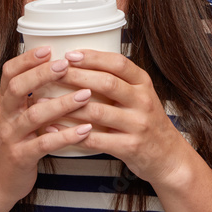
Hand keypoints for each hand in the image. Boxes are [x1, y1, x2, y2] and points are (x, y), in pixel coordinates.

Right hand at [0, 46, 93, 205]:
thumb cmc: (18, 141)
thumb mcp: (19, 114)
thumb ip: (33, 94)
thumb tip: (62, 65)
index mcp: (6, 101)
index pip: (9, 73)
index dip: (26, 59)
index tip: (48, 48)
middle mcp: (5, 116)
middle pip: (18, 88)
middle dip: (41, 74)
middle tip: (66, 65)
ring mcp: (11, 137)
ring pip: (34, 116)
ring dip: (61, 104)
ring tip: (85, 95)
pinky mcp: (21, 157)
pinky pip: (44, 144)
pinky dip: (66, 136)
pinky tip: (85, 129)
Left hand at [53, 50, 192, 186]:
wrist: (168, 157)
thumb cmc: (146, 122)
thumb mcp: (140, 95)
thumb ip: (118, 80)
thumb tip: (79, 62)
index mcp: (143, 84)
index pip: (118, 63)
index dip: (92, 57)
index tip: (69, 54)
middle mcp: (143, 102)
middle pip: (107, 83)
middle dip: (76, 76)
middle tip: (52, 73)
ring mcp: (138, 125)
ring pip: (98, 112)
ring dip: (68, 106)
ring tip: (43, 101)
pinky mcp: (130, 147)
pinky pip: (95, 140)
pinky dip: (71, 134)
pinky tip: (52, 130)